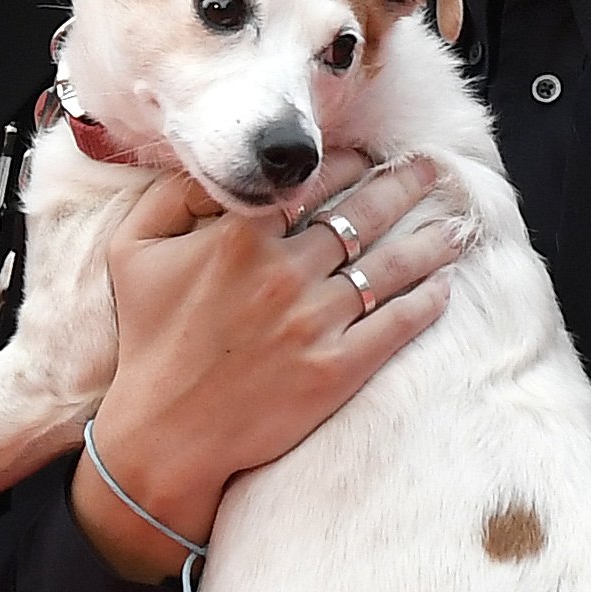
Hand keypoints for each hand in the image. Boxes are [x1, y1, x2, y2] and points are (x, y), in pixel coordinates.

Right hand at [69, 156, 463, 578]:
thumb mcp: (132, 251)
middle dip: (406, 185)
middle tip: (435, 168)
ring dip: (431, 237)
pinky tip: (444, 285)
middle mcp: (285, 273)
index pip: (313, 182)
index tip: (370, 157)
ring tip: (459, 221)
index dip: (350, 163)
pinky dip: (426, 301)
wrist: (165, 435)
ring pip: (391, 265)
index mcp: (240, 237)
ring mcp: (315, 323)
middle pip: (364, 215)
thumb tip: (215, 167)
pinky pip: (397, 325)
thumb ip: (170, 196)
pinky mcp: (337, 370)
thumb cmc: (148, 338)